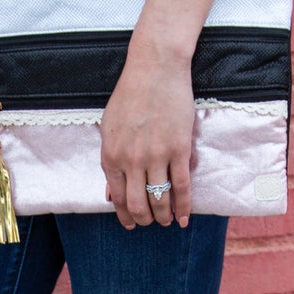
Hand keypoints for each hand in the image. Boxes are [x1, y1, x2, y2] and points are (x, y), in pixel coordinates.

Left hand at [100, 27, 194, 229]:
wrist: (154, 69)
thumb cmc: (129, 96)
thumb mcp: (108, 128)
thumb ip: (109, 160)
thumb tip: (110, 192)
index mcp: (110, 155)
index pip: (117, 197)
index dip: (125, 215)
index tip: (130, 224)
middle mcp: (131, 160)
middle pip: (138, 204)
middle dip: (144, 220)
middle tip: (150, 224)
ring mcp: (156, 156)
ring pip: (160, 199)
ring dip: (164, 216)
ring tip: (168, 222)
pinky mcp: (179, 149)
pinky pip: (182, 186)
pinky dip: (184, 206)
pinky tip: (185, 218)